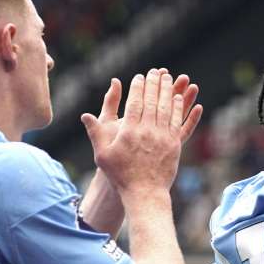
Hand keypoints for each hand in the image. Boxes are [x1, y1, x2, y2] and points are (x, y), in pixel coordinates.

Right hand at [82, 68, 188, 195]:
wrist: (144, 192)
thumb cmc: (120, 175)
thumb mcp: (102, 154)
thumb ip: (95, 132)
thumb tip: (85, 115)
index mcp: (129, 131)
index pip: (135, 103)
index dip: (138, 88)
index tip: (139, 76)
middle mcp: (148, 132)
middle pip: (153, 102)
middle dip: (154, 84)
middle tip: (156, 71)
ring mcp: (163, 137)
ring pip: (167, 109)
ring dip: (168, 91)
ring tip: (169, 78)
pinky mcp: (175, 145)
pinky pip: (178, 122)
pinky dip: (179, 109)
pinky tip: (178, 99)